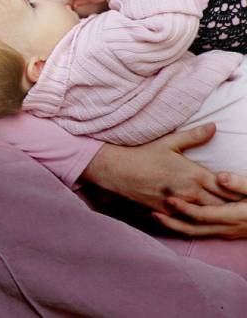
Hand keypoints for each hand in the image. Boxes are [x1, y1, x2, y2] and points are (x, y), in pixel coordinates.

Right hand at [81, 125, 238, 212]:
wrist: (116, 171)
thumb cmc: (142, 154)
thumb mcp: (169, 142)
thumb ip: (194, 136)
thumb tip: (214, 126)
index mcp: (194, 174)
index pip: (227, 186)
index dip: (239, 190)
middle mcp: (190, 192)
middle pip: (220, 204)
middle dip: (233, 206)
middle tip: (245, 209)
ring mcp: (179, 205)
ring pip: (206, 216)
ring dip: (218, 216)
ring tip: (231, 218)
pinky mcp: (167, 213)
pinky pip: (188, 222)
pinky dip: (199, 223)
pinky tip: (207, 224)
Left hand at [155, 171, 246, 237]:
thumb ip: (240, 183)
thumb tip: (220, 176)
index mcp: (233, 216)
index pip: (202, 215)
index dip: (184, 208)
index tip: (169, 199)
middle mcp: (227, 227)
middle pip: (193, 229)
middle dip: (172, 222)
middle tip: (152, 211)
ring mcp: (226, 232)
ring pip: (196, 233)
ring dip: (175, 226)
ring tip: (155, 216)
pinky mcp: (226, 232)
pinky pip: (202, 232)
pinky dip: (186, 227)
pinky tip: (173, 219)